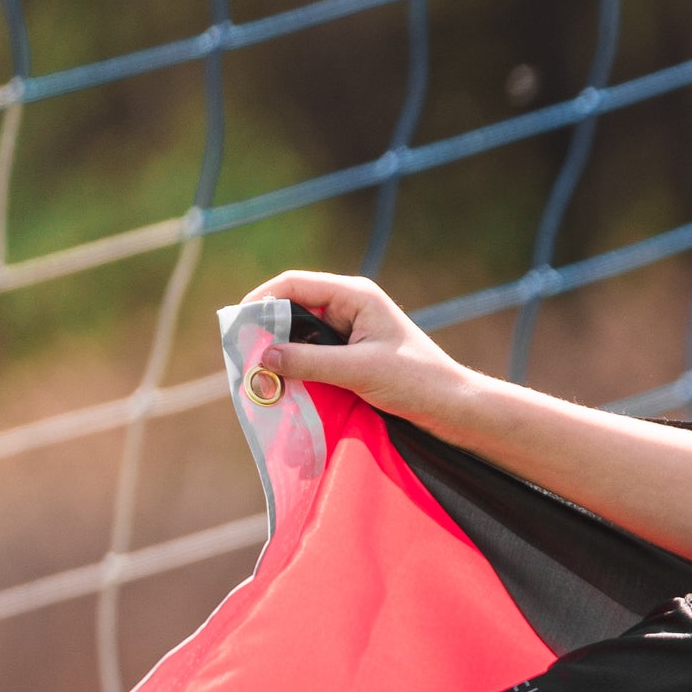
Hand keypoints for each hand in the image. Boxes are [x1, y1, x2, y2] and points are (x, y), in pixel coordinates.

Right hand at [239, 271, 479, 430]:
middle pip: (293, 307)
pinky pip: (315, 352)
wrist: (454, 407)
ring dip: (282, 350)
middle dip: (267, 329)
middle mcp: (351, 305)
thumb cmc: (416, 381)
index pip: (294, 285)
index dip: (261, 301)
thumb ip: (310, 361)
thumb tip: (263, 356)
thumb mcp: (358, 371)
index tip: (237, 326)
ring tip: (259, 371)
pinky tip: (285, 381)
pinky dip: (298, 363)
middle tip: (242, 354)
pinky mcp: (354, 352)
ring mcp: (352, 329)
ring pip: (301, 332)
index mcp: (355, 295)